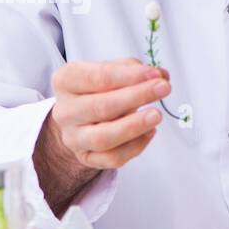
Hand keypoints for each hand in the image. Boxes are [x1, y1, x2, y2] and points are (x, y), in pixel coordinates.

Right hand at [46, 57, 170, 169]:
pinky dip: (135, 146)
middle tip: (164, 88)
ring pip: (103, 138)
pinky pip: (112, 158)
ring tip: (157, 115)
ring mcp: (73, 138)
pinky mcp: (86, 157)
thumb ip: (133, 70)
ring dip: (134, 126)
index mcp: (65, 81)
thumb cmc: (97, 89)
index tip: (156, 74)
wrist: (80, 118)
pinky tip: (150, 132)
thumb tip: (161, 76)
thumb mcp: (109, 71)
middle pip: (101, 107)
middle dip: (136, 97)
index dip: (129, 76)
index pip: (97, 77)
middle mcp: (65, 111)